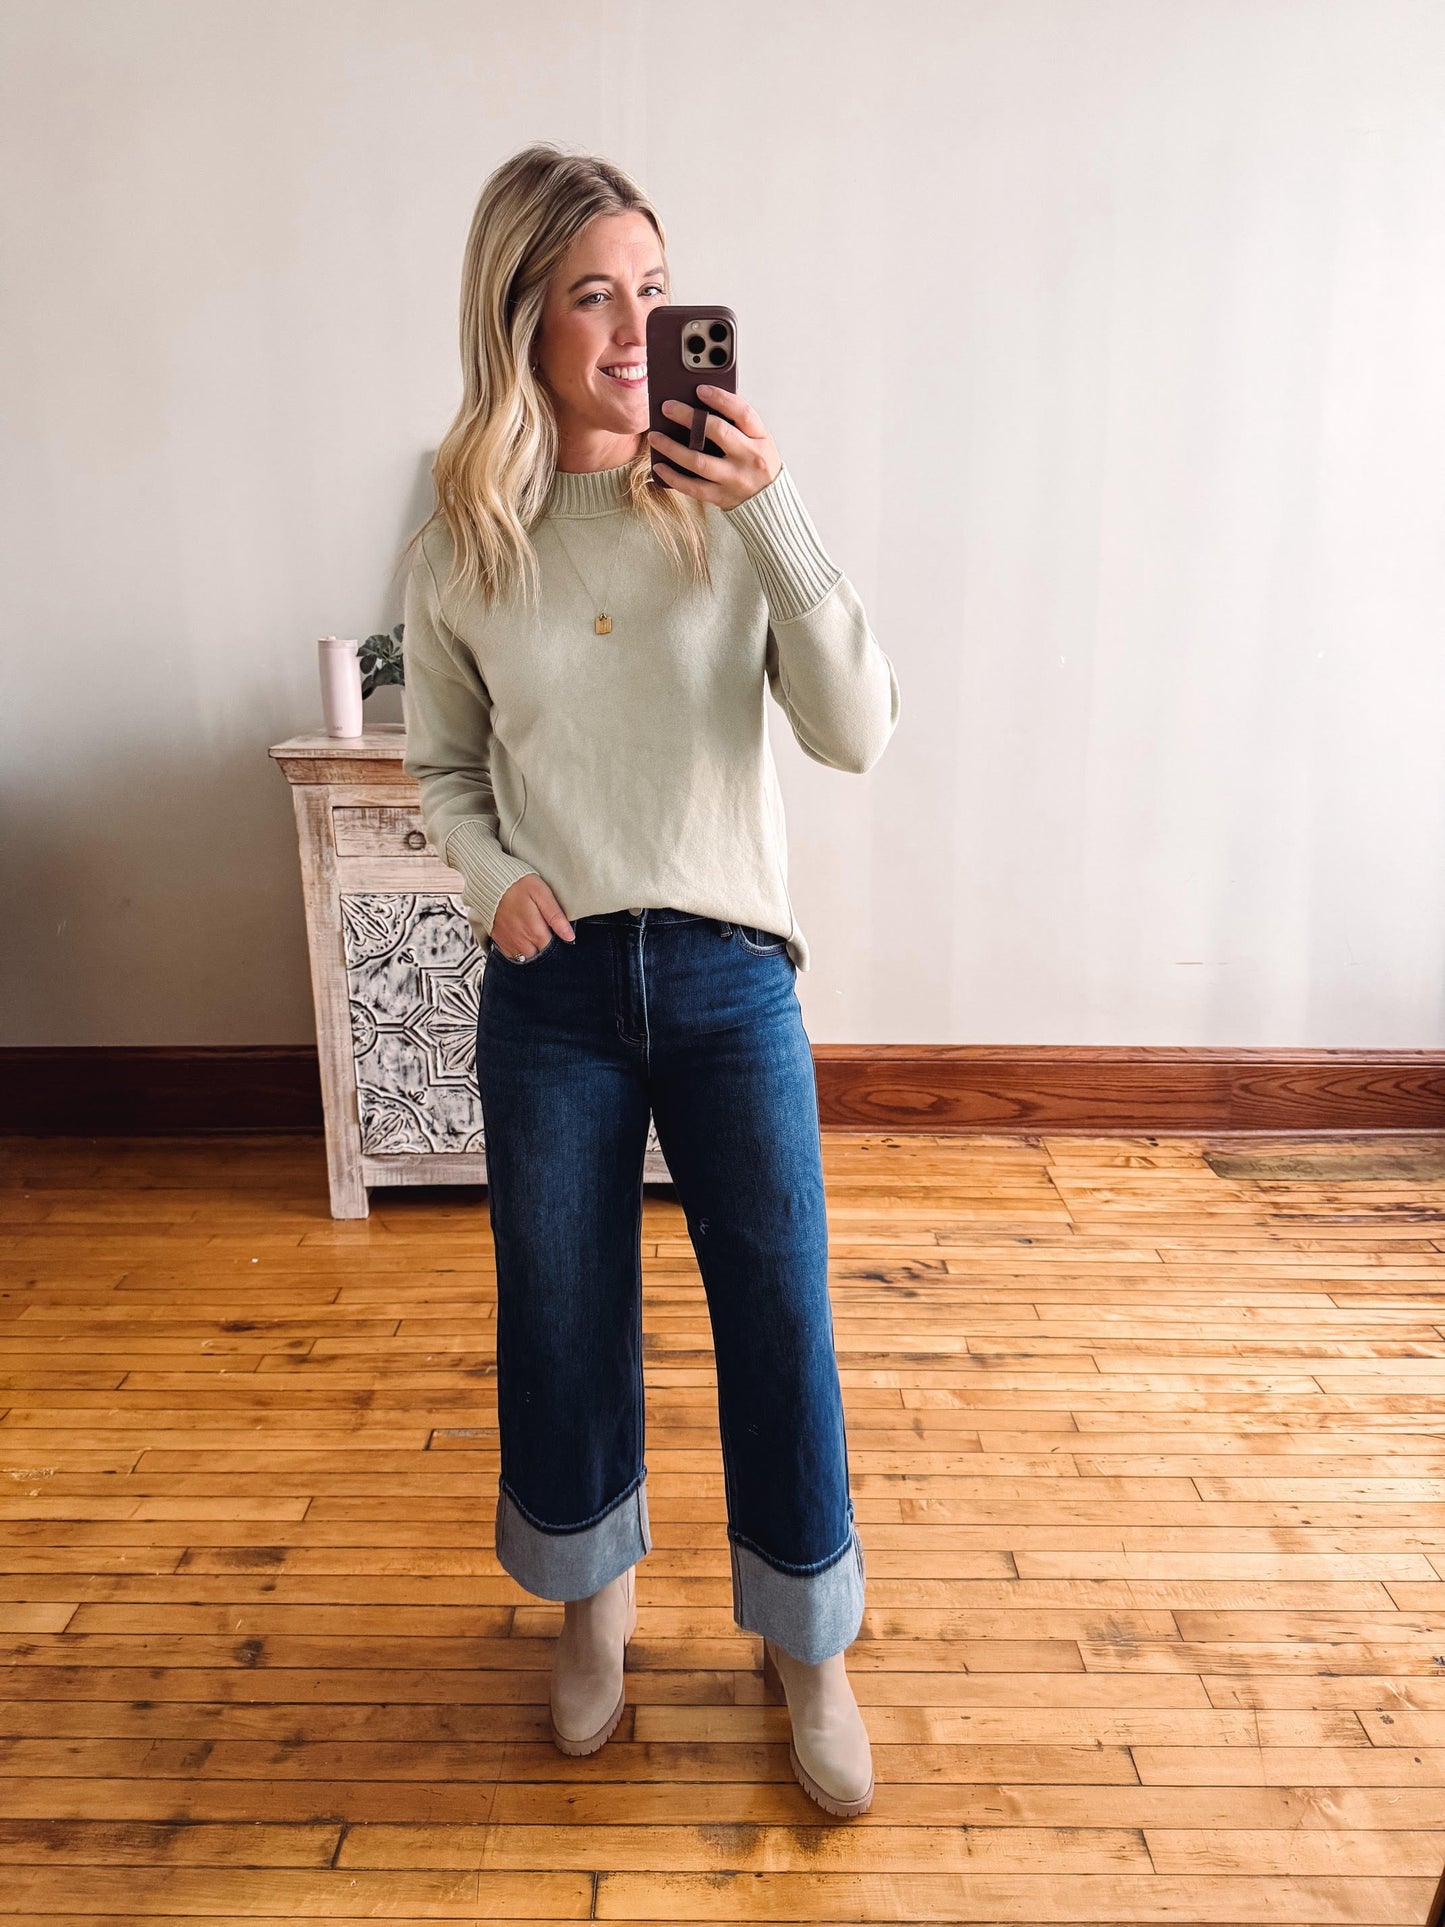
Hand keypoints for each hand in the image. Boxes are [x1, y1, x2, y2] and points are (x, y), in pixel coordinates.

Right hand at [492, 875, 573, 959]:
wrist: (490, 881)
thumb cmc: (518, 884)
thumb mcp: (541, 894)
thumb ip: (555, 917)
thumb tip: (570, 937)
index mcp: (535, 931)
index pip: (552, 949)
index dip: (557, 941)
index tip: (556, 931)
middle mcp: (521, 941)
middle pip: (540, 954)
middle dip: (545, 946)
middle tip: (544, 928)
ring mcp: (509, 942)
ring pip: (526, 957)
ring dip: (532, 949)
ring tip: (533, 931)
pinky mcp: (499, 940)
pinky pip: (512, 954)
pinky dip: (518, 949)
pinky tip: (521, 935)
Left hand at [647, 385, 781, 509]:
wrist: (769, 500)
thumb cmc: (756, 462)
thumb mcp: (757, 439)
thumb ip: (737, 423)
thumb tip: (701, 403)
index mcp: (760, 438)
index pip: (742, 413)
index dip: (721, 398)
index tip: (699, 389)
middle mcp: (749, 458)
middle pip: (718, 432)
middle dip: (689, 417)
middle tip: (667, 407)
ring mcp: (735, 479)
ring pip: (700, 461)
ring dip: (673, 448)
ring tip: (655, 437)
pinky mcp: (721, 496)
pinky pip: (693, 487)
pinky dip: (673, 476)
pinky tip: (659, 466)